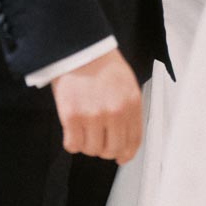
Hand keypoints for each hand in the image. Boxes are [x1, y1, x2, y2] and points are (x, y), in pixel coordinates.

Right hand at [50, 49, 142, 164]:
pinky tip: (72, 130)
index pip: (133, 140)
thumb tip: (126, 138)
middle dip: (105, 149)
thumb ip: (129, 110)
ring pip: (92, 150)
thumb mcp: (126, 84)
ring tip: (83, 129)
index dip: (126, 153)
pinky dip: (72, 142)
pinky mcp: (72, 116)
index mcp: (131, 103)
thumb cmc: (101, 64)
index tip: (121, 157)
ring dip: (87, 144)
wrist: (78, 49)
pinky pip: (73, 145)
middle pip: (112, 149)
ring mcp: (93, 115)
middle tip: (97, 139)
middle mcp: (115, 112)